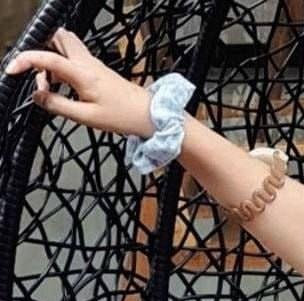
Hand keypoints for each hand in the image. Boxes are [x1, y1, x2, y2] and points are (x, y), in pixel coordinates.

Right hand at [4, 27, 153, 138]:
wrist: (148, 115)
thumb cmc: (123, 116)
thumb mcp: (87, 117)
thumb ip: (59, 106)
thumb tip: (38, 97)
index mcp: (82, 74)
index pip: (47, 58)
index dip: (26, 61)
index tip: (13, 70)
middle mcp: (87, 63)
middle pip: (58, 39)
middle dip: (42, 52)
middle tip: (40, 76)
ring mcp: (93, 64)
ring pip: (66, 45)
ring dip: (53, 57)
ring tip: (53, 84)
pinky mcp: (98, 69)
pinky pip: (74, 58)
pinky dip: (63, 66)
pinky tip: (66, 87)